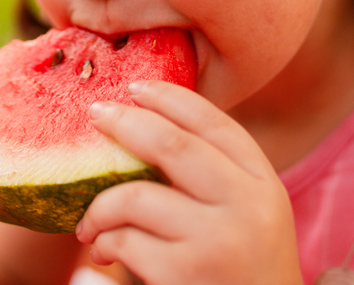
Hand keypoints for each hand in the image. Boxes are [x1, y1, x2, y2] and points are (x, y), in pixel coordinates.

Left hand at [75, 81, 303, 284]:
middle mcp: (247, 206)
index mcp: (263, 183)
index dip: (170, 98)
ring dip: (100, 204)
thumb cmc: (243, 270)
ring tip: (89, 221)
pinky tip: (102, 251)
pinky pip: (125, 240)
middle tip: (95, 114)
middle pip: (173, 145)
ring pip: (136, 196)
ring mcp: (218, 241)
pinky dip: (103, 242)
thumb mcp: (248, 214)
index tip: (134, 87)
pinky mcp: (186, 275)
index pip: (214, 123)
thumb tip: (148, 123)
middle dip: (125, 123)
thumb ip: (215, 176)